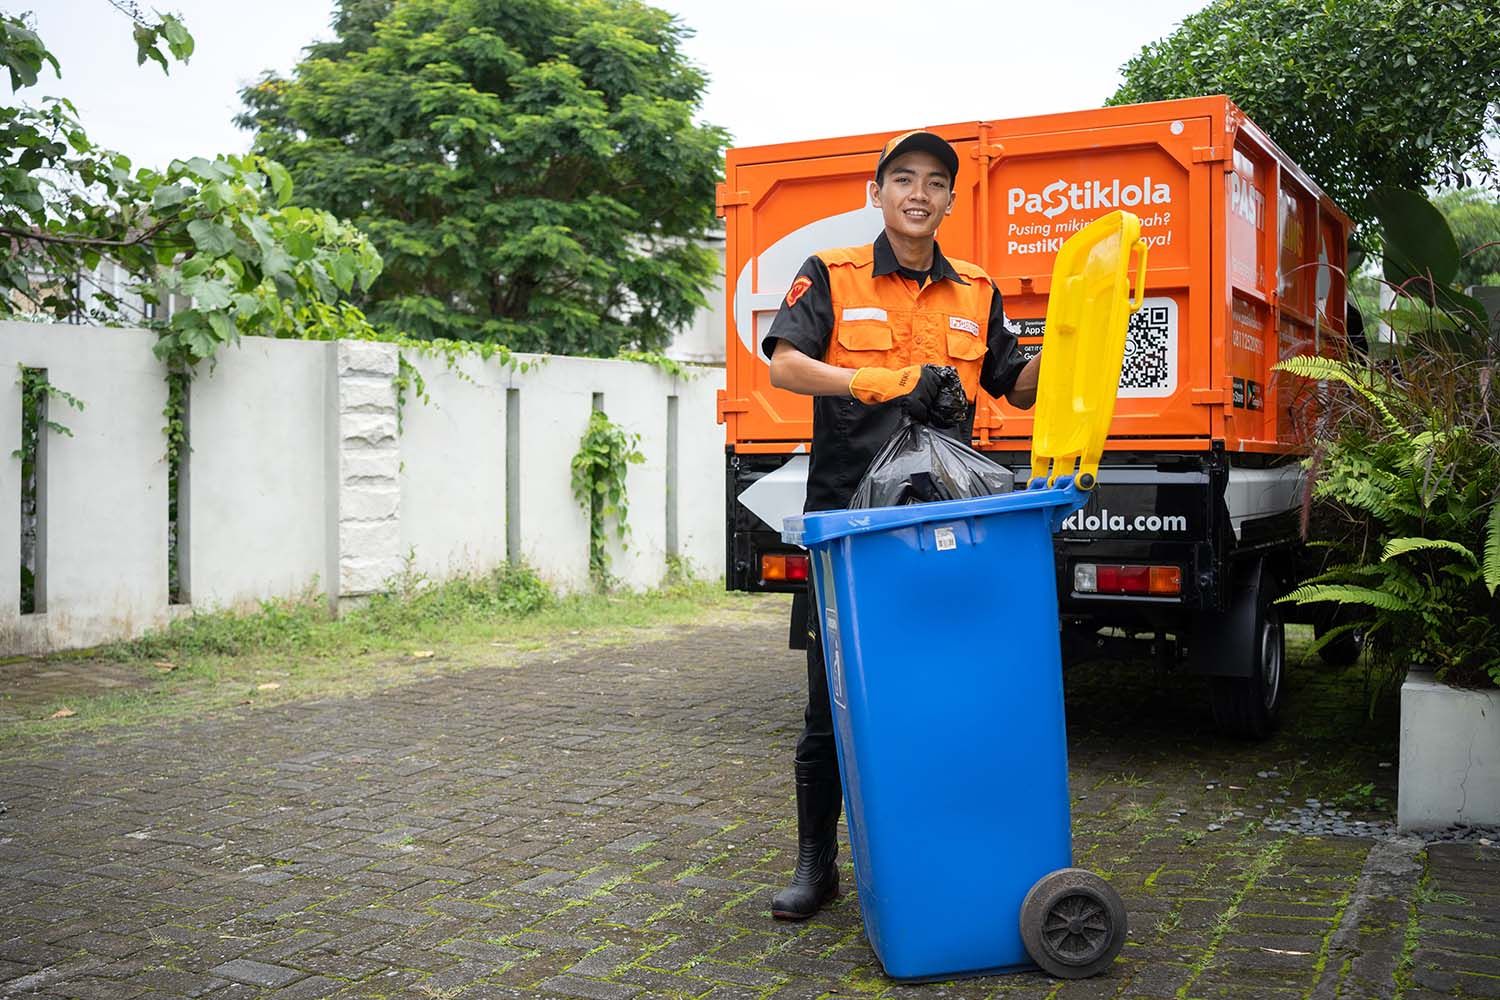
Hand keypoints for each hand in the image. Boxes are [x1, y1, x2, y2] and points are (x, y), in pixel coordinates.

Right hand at [850, 364, 965, 424]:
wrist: (879, 384)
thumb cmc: (893, 381)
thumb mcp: (910, 374)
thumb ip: (923, 380)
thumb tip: (936, 390)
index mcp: (923, 371)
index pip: (938, 384)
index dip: (933, 392)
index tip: (929, 396)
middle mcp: (922, 379)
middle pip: (933, 395)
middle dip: (928, 400)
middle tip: (920, 403)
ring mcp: (917, 389)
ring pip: (928, 404)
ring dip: (924, 408)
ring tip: (917, 408)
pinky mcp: (912, 400)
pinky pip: (922, 411)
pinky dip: (921, 415)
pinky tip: (917, 414)